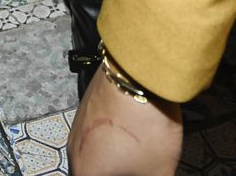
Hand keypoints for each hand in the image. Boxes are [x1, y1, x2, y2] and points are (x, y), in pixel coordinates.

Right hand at [67, 64, 181, 175]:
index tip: (138, 172)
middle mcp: (74, 147)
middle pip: (94, 170)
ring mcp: (79, 121)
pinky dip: (114, 138)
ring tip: (140, 154)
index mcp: (84, 170)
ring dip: (115, 157)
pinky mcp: (88, 102)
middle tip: (140, 167)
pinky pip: (98, 130)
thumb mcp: (161, 170)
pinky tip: (135, 132)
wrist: (138, 70)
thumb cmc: (145, 126)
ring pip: (96, 151)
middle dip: (119, 171)